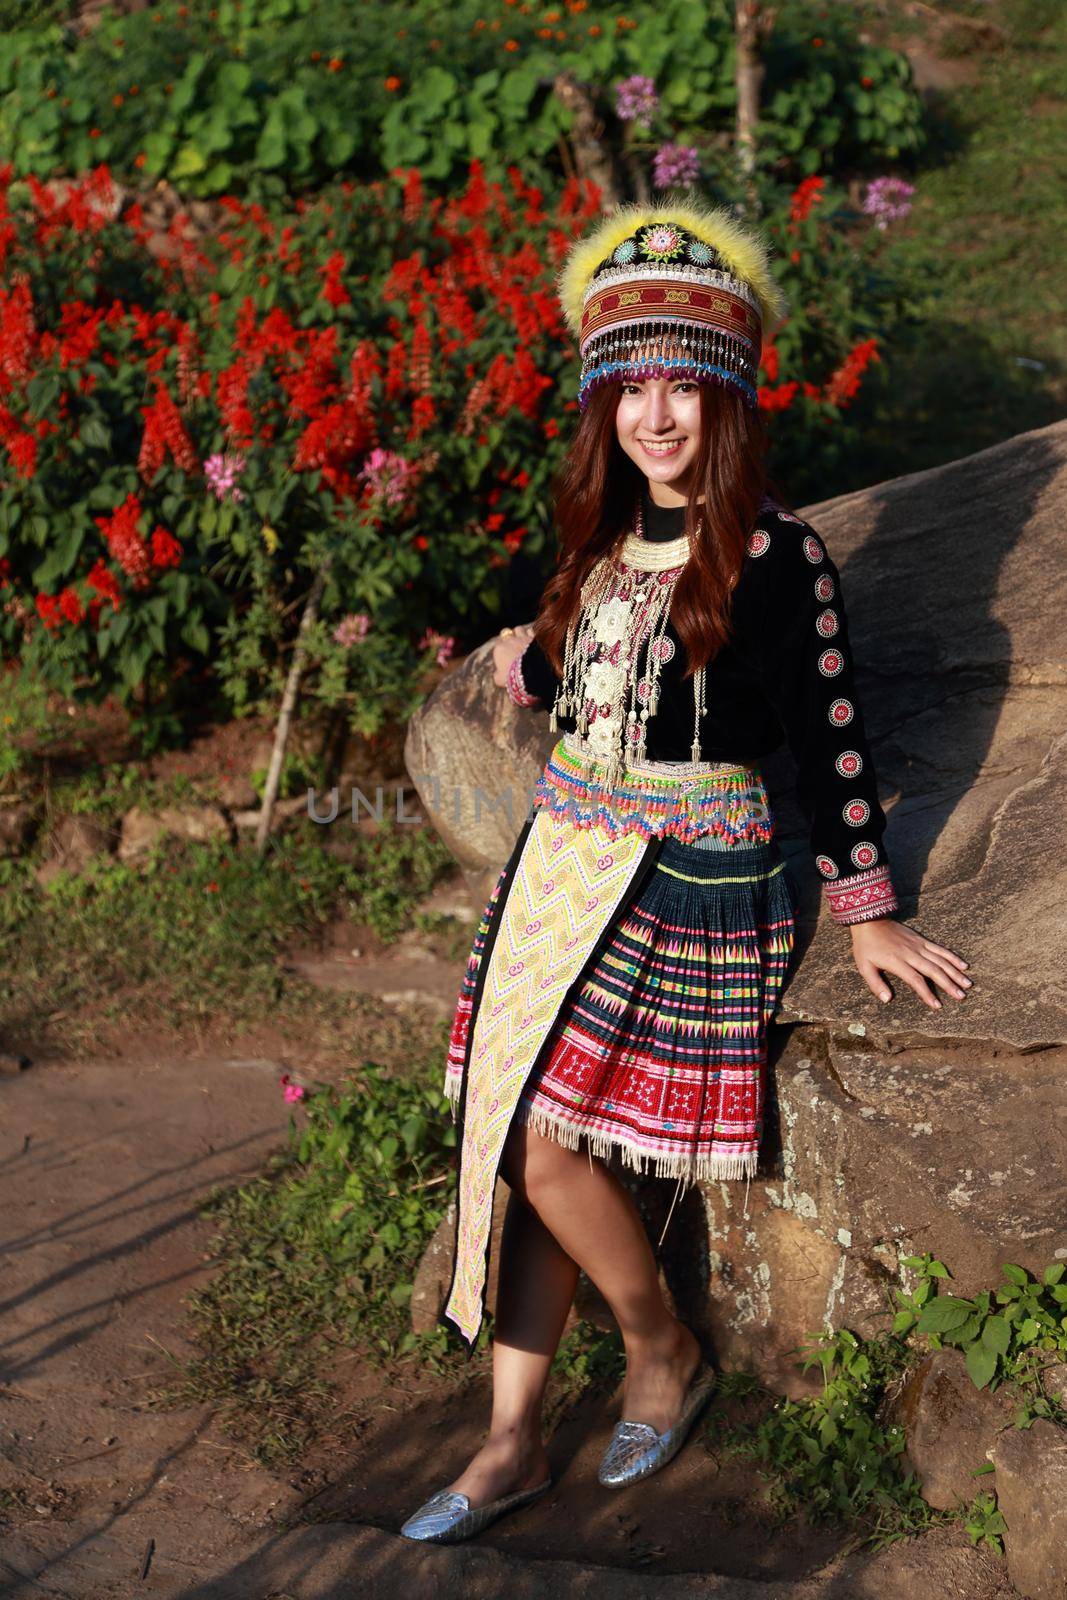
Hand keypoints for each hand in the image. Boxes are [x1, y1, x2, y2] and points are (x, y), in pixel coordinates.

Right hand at [491, 622, 535, 687]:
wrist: (530, 673)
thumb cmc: (512, 677)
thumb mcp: (499, 680)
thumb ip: (496, 675)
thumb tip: (497, 674)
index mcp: (499, 649)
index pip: (498, 643)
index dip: (501, 648)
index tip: (505, 654)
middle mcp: (510, 640)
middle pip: (507, 633)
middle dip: (510, 638)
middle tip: (513, 645)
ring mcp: (522, 638)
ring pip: (519, 629)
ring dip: (520, 633)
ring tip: (523, 640)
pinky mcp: (534, 638)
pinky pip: (531, 631)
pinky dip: (531, 634)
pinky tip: (533, 640)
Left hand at [849, 918, 971, 1010]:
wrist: (870, 920)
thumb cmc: (866, 946)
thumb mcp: (864, 966)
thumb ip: (875, 984)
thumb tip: (887, 1000)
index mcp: (897, 961)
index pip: (916, 980)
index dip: (927, 993)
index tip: (937, 1006)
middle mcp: (911, 953)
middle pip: (934, 970)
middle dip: (949, 984)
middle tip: (961, 996)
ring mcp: (918, 945)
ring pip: (941, 960)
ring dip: (955, 972)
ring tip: (967, 984)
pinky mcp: (921, 940)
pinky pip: (940, 949)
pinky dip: (952, 957)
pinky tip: (963, 965)